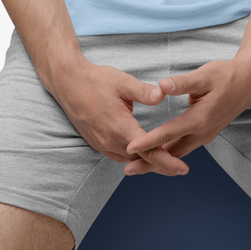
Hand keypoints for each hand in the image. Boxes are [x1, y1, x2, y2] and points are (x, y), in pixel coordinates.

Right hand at [45, 60, 188, 176]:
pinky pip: (118, 156)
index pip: (148, 152)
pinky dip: (132, 157)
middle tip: (180, 169)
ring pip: (129, 160)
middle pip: (141, 160)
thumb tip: (163, 95)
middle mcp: (110, 140)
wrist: (67, 83)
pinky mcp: (96, 142)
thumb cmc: (96, 80)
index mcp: (120, 127)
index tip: (183, 168)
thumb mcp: (122, 82)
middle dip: (161, 165)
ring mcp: (102, 143)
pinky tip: (141, 154)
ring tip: (165, 163)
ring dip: (146, 162)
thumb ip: (143, 91)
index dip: (167, 162)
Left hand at [121, 58, 250, 175]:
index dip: (148, 142)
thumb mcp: (204, 75)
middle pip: (172, 153)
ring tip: (138, 167)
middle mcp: (202, 132)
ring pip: (178, 154)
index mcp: (199, 119)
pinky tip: (159, 155)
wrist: (249, 81)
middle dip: (150, 162)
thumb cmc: (226, 75)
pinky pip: (184, 149)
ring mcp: (205, 135)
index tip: (130, 147)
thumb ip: (182, 83)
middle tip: (128, 170)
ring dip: (159, 161)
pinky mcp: (206, 133)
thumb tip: (161, 85)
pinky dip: (170, 155)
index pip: (168, 134)